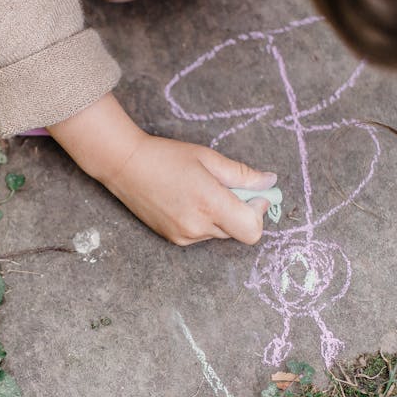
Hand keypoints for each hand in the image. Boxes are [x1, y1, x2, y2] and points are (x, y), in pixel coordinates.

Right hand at [49, 94, 274, 244]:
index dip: (258, 212)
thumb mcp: (209, 158)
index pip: (252, 230)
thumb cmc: (167, 156)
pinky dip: (204, 220)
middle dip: (240, 210)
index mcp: (209, 204)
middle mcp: (197, 226)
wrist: (126, 165)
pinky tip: (187, 200)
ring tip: (201, 191)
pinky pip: (202, 234)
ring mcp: (184, 236)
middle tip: (224, 186)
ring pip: (220, 232)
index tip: (252, 194)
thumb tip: (270, 182)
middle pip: (238, 231)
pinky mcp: (174, 239)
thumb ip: (243, 174)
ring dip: (221, 216)